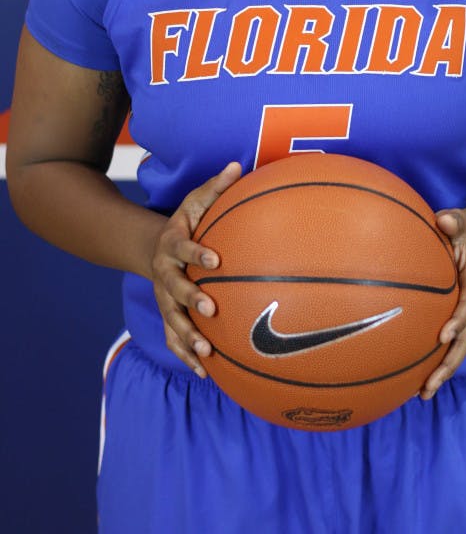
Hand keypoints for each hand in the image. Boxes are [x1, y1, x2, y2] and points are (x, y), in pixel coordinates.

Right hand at [151, 162, 242, 377]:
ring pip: (171, 320)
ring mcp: (163, 298)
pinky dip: (187, 356)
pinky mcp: (168, 315)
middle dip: (191, 299)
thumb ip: (216, 187)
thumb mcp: (197, 200)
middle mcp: (164, 273)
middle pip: (173, 288)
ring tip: (206, 352)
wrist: (155, 247)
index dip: (197, 252)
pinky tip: (205, 373)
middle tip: (211, 309)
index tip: (216, 258)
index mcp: (172, 244)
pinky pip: (174, 339)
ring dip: (187, 336)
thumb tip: (237, 165)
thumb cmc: (187, 222)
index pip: (183, 247)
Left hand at [420, 209, 465, 398]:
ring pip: (458, 349)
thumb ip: (453, 220)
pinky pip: (447, 345)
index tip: (443, 336)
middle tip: (431, 382)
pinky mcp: (455, 321)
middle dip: (450, 363)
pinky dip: (434, 363)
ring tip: (423, 393)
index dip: (459, 321)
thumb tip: (444, 218)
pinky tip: (414, 380)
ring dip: (443, 372)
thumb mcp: (458, 221)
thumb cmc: (457, 230)